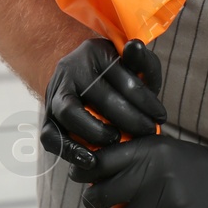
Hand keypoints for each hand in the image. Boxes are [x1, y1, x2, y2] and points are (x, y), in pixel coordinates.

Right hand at [41, 38, 164, 169]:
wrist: (81, 78)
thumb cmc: (116, 75)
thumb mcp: (133, 64)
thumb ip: (142, 61)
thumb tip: (135, 47)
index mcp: (93, 53)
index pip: (122, 77)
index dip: (145, 100)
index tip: (160, 117)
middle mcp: (70, 70)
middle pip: (100, 96)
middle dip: (129, 118)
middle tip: (147, 131)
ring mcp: (55, 94)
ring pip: (70, 113)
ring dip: (96, 132)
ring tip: (118, 140)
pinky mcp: (47, 117)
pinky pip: (51, 136)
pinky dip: (70, 150)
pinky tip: (91, 160)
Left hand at [72, 135, 207, 207]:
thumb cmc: (192, 170)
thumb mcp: (163, 150)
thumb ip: (131, 157)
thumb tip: (89, 170)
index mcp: (149, 151)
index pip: (99, 162)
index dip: (85, 174)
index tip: (86, 180)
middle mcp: (155, 174)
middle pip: (101, 196)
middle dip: (100, 204)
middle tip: (112, 205)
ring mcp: (166, 203)